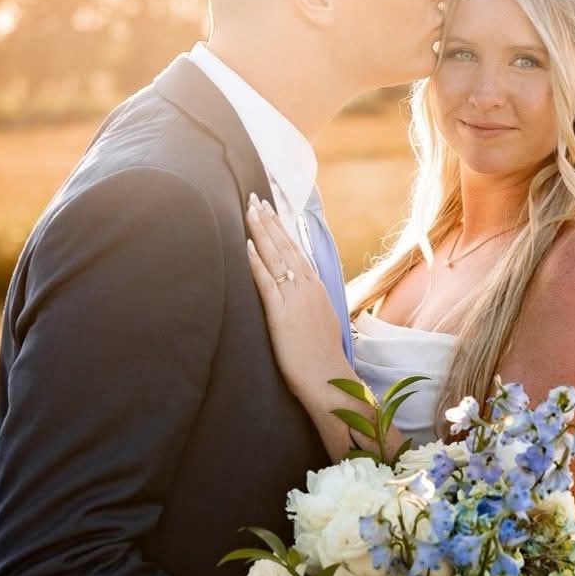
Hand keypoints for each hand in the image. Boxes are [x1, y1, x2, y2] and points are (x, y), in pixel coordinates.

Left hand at [246, 194, 347, 400]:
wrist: (327, 377)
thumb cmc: (322, 355)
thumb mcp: (322, 320)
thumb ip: (310, 302)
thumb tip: (301, 294)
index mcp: (317, 287)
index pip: (297, 249)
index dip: (282, 228)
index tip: (271, 209)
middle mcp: (307, 286)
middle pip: (285, 245)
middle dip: (269, 220)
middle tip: (255, 198)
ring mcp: (295, 298)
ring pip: (276, 257)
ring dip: (261, 231)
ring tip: (249, 211)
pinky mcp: (281, 313)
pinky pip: (267, 281)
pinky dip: (256, 261)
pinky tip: (247, 245)